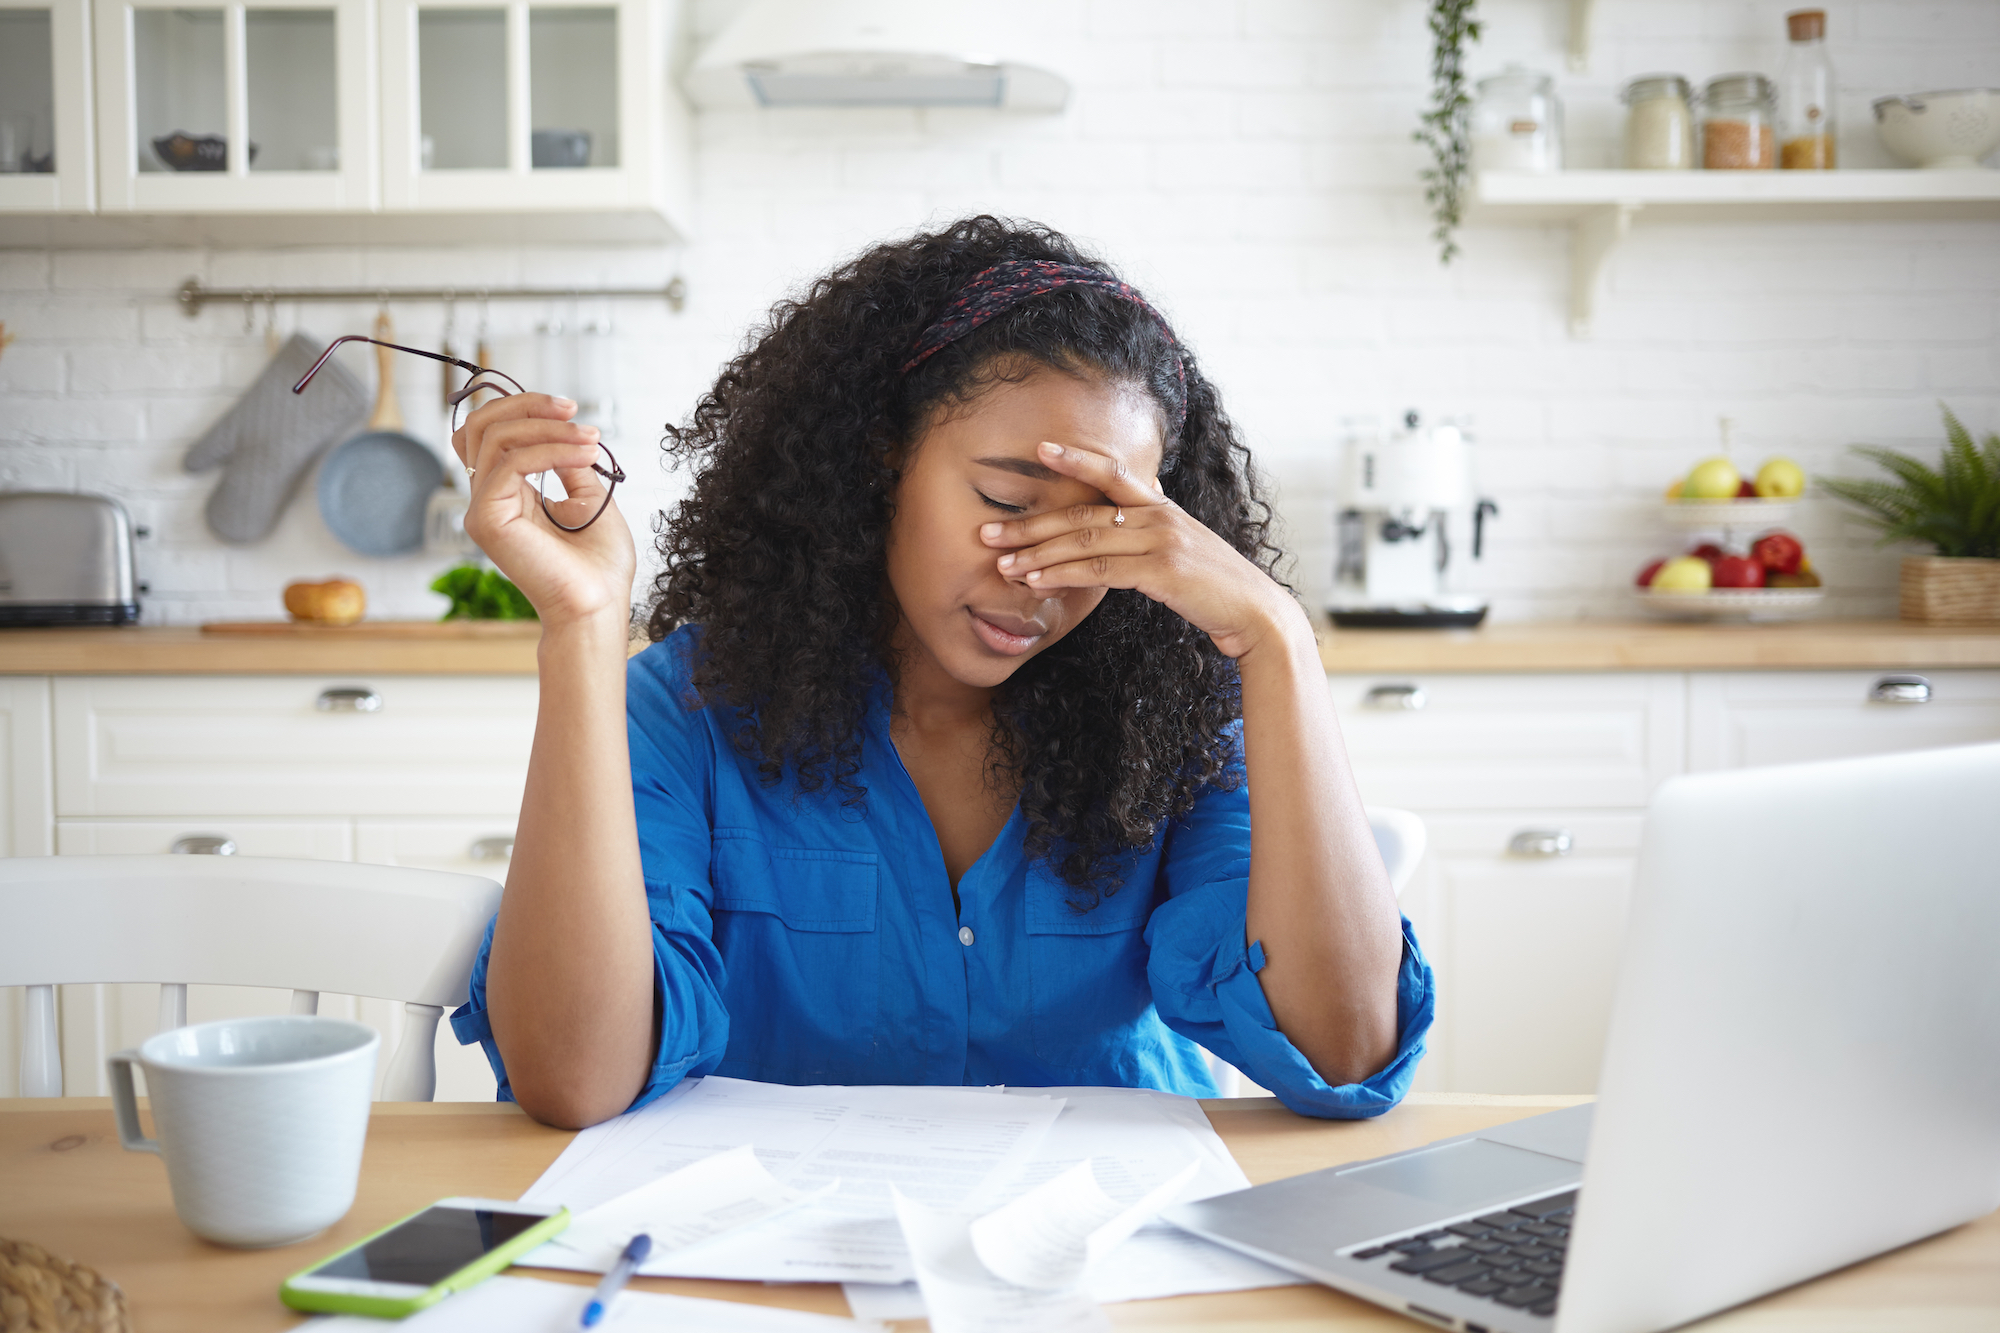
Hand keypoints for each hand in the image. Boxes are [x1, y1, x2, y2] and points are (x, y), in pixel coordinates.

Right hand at [451, 394, 635, 629]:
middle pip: (480, 426)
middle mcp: (488, 500)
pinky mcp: (487, 521)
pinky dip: (550, 450)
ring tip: (589, 440)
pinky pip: (509, 464)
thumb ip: (568, 463)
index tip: (570, 410)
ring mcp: (482, 510)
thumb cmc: (598, 565)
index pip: (490, 433)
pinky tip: (582, 455)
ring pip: (494, 438)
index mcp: (507, 494)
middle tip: (572, 410)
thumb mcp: (588, 498)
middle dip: (526, 405)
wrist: (598, 604)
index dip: (523, 409)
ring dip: (547, 428)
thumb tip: (565, 430)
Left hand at [978, 440, 1299, 660]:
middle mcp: (1158, 516)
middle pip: (1082, 513)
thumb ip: (1148, 534)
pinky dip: (1063, 576)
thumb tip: (1117, 529)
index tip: (1040, 449)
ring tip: (1001, 565)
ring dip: (1037, 554)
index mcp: (1160, 506)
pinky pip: (1100, 570)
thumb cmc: (1212, 587)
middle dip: (1030, 524)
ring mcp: (1161, 541)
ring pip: (1085, 542)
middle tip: (987, 533)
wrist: (1255, 614)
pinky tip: (1036, 582)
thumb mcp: (1180, 550)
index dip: (1076, 458)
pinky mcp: (1161, 571)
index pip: (1112, 473)